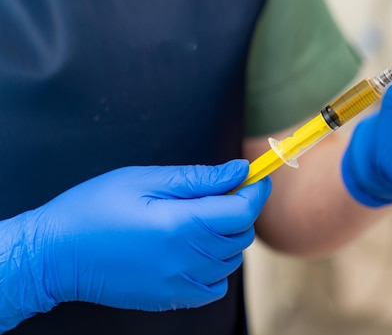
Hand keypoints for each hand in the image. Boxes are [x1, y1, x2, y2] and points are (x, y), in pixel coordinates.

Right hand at [0, 160, 269, 330]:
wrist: (56, 255)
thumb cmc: (94, 209)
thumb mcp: (144, 179)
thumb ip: (198, 178)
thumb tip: (239, 170)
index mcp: (179, 225)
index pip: (242, 211)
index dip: (255, 190)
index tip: (256, 177)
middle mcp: (186, 259)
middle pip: (240, 235)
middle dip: (240, 210)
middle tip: (219, 193)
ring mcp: (179, 283)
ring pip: (230, 260)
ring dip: (227, 237)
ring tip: (200, 219)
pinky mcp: (170, 299)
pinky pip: (214, 287)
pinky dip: (215, 268)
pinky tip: (194, 250)